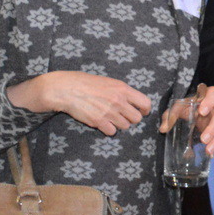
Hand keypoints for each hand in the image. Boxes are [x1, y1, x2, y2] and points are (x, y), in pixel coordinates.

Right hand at [7, 71, 151, 135]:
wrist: (67, 88)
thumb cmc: (87, 83)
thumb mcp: (109, 82)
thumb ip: (122, 92)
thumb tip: (134, 102)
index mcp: (123, 89)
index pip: (145, 103)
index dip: (145, 110)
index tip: (141, 112)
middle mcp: (118, 101)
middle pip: (137, 119)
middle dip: (131, 119)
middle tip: (123, 116)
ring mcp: (109, 112)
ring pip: (125, 126)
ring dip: (119, 124)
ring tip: (110, 118)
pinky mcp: (99, 121)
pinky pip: (112, 132)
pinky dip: (108, 129)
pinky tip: (102, 123)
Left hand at [158, 84, 213, 155]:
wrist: (199, 112)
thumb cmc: (189, 107)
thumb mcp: (179, 108)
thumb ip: (170, 116)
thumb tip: (163, 129)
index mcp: (210, 92)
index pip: (213, 93)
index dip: (209, 101)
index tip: (201, 112)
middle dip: (212, 127)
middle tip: (204, 139)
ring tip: (208, 150)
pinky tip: (211, 151)